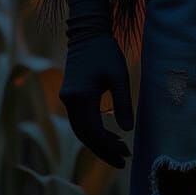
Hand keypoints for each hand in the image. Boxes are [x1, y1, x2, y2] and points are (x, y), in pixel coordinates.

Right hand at [59, 32, 134, 167]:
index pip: (93, 132)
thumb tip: (128, 131)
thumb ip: (123, 103)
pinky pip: (80, 121)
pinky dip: (93, 131)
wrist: (87, 34)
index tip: (126, 155)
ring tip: (120, 148)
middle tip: (123, 160)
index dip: (109, 147)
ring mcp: (67, 99)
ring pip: (81, 130)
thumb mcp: (119, 76)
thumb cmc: (106, 52)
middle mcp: (69, 101)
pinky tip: (110, 134)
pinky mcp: (70, 96)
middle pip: (85, 136)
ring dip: (99, 142)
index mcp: (80, 97)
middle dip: (103, 150)